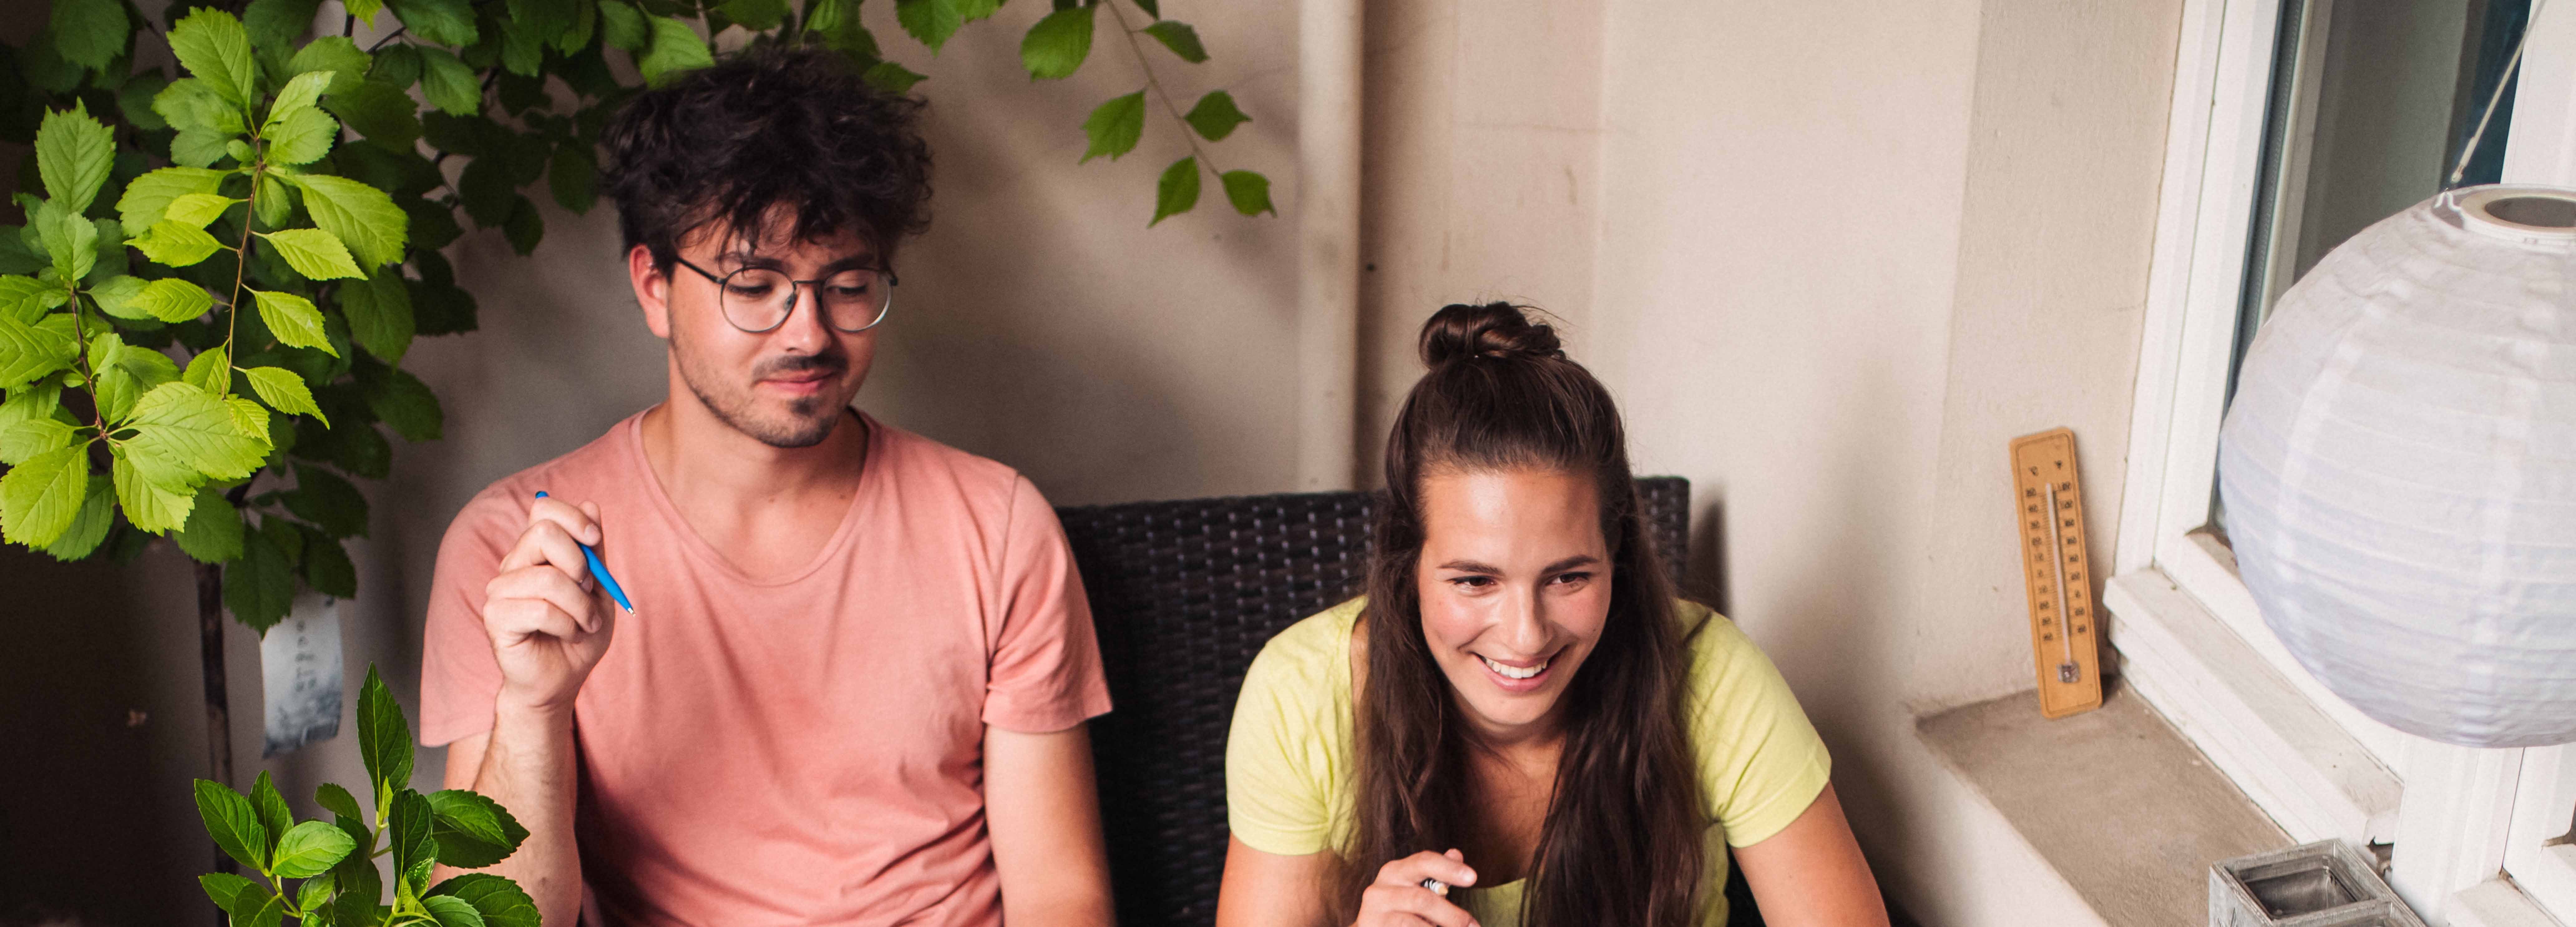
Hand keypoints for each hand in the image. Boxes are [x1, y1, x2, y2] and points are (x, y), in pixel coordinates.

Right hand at [481, 496, 615, 713]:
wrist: (562, 678)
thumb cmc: (579, 632)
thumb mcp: (599, 588)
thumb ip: (594, 550)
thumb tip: (591, 505)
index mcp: (535, 552)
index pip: (542, 509)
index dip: (573, 518)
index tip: (595, 538)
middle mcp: (513, 565)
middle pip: (543, 533)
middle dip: (580, 564)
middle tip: (589, 591)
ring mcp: (499, 590)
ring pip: (548, 578)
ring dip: (580, 605)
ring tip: (584, 623)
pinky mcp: (495, 617)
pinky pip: (541, 609)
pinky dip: (567, 624)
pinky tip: (568, 634)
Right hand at [1353, 849, 1478, 926]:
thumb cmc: (1400, 908)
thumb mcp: (1416, 888)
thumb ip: (1436, 874)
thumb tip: (1456, 854)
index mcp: (1394, 871)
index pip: (1423, 862)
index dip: (1449, 868)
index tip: (1473, 877)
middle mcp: (1380, 890)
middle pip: (1422, 899)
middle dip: (1453, 916)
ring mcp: (1374, 914)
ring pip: (1413, 924)